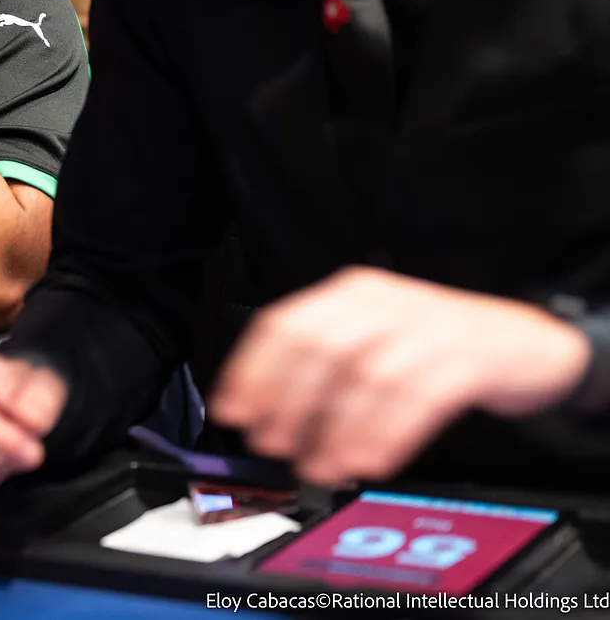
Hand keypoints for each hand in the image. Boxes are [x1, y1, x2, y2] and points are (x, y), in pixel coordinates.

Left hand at [212, 265, 591, 486]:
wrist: (526, 344)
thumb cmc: (435, 349)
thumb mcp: (372, 341)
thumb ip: (320, 367)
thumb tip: (259, 410)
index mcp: (351, 294)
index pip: (285, 323)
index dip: (252, 369)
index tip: (232, 410)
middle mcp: (384, 301)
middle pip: (321, 348)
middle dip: (288, 401)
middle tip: (272, 443)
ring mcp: (429, 325)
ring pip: (366, 376)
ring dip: (335, 429)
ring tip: (319, 465)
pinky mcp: (469, 356)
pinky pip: (418, 398)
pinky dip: (386, 433)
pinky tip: (368, 460)